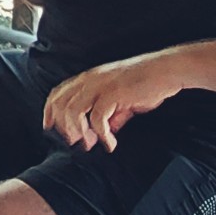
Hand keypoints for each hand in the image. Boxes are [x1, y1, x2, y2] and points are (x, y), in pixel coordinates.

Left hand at [42, 50, 188, 150]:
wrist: (166, 70)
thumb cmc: (146, 82)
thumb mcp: (123, 99)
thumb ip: (112, 114)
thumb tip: (106, 131)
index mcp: (89, 78)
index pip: (58, 93)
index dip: (49, 111)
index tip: (50, 128)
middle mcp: (91, 80)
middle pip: (61, 104)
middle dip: (64, 127)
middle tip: (76, 142)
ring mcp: (101, 85)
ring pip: (73, 110)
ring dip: (79, 132)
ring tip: (90, 144)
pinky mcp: (113, 93)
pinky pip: (97, 118)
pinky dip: (101, 135)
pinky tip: (110, 143)